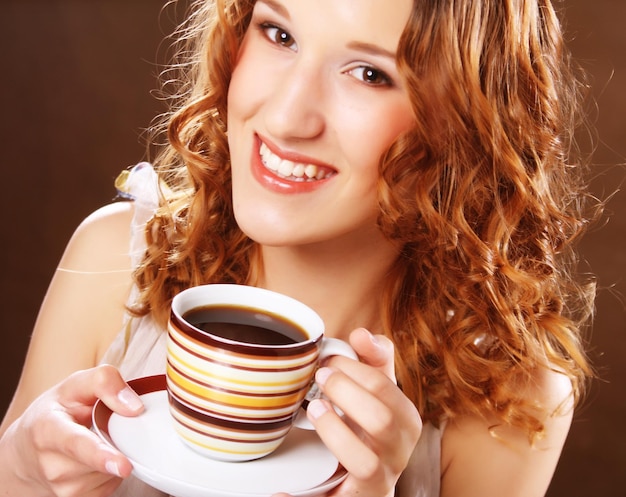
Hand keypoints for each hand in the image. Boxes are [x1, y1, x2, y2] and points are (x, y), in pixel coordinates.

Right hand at [0, 364, 142, 496]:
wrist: (25, 449)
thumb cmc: (56, 411)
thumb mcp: (76, 384)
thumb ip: (105, 383)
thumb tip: (135, 407)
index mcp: (48, 430)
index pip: (77, 445)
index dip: (101, 456)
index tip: (123, 465)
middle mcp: (50, 464)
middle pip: (101, 462)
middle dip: (114, 444)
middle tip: (102, 427)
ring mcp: (60, 487)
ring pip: (108, 475)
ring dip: (113, 457)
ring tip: (95, 441)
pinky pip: (108, 486)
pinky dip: (110, 472)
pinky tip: (96, 459)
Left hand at [276, 328, 421, 496]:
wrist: (368, 482)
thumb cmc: (370, 426)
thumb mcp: (378, 391)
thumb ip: (374, 358)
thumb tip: (361, 334)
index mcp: (406, 420)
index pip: (384, 387)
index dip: (352, 368)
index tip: (327, 360)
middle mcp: (399, 453)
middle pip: (381, 421)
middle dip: (344, 393)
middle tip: (318, 378)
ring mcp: (379, 480)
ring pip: (365, 462)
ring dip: (334, 433)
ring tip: (313, 409)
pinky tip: (281, 490)